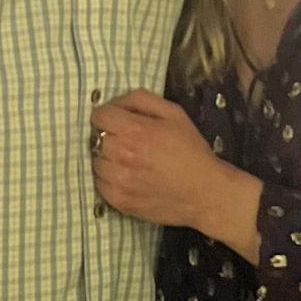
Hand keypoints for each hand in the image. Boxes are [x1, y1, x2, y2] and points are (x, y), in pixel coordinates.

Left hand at [91, 90, 260, 260]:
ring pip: (95, 161)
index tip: (120, 122)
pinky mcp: (119, 201)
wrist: (204, 192)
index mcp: (134, 130)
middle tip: (130, 142)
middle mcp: (122, 155)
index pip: (99, 115)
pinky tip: (129, 177)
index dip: (109, 115)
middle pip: (96, 138)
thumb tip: (117, 102)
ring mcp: (118, 180)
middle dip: (110, 136)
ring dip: (108, 158)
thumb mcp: (174, 113)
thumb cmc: (190, 151)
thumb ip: (141, 99)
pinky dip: (110, 179)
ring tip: (130, 161)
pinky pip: (100, 183)